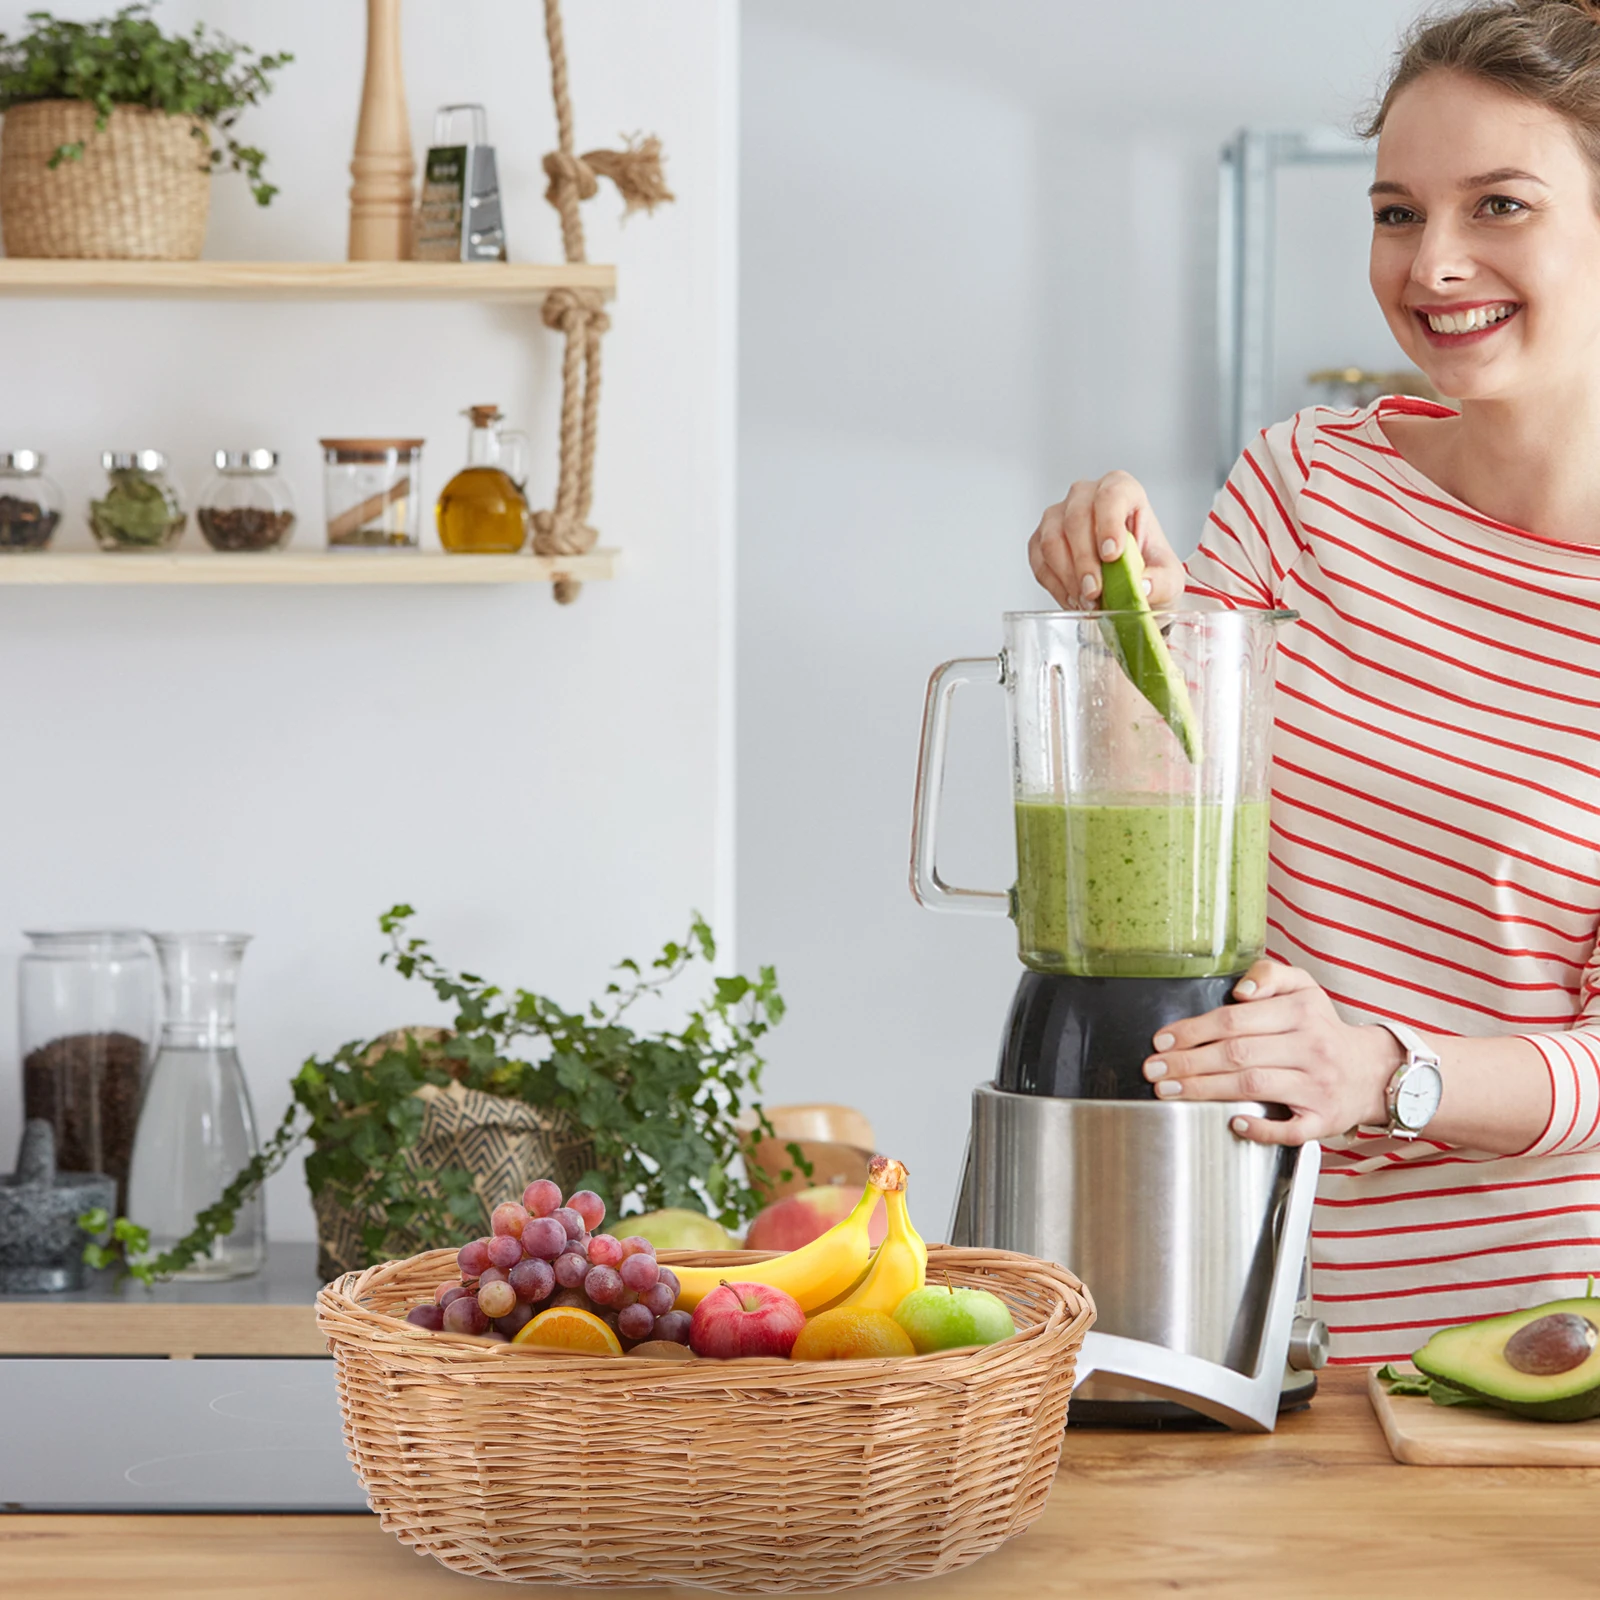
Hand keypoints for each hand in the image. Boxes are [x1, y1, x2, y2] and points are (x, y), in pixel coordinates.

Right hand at [1028, 471, 1184, 608]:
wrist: (1131, 584)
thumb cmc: (1148, 570)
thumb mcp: (1168, 579)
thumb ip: (1161, 582)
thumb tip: (1142, 585)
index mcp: (1122, 490)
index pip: (1111, 495)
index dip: (1109, 523)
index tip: (1112, 555)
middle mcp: (1086, 496)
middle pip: (1076, 518)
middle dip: (1084, 560)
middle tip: (1095, 592)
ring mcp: (1058, 516)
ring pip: (1052, 539)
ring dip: (1067, 575)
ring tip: (1087, 601)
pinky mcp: (1040, 540)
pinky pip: (1039, 560)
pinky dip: (1055, 585)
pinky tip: (1074, 600)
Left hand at [1141, 960, 1404, 1144]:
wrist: (1371, 1070)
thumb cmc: (1321, 1028)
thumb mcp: (1304, 988)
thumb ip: (1270, 975)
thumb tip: (1239, 990)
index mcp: (1301, 1012)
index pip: (1236, 1020)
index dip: (1194, 1030)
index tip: (1162, 1040)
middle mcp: (1311, 1047)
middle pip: (1238, 1054)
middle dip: (1189, 1062)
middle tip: (1154, 1070)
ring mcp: (1318, 1086)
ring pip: (1254, 1086)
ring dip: (1205, 1090)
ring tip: (1169, 1091)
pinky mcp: (1323, 1120)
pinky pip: (1290, 1129)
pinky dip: (1261, 1128)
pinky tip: (1233, 1122)